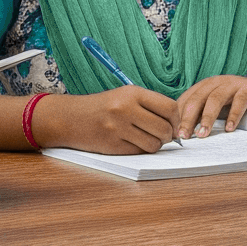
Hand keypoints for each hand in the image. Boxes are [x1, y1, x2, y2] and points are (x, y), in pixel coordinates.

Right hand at [36, 86, 177, 154]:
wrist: (70, 117)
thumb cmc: (103, 106)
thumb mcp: (126, 95)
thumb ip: (150, 105)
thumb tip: (176, 124)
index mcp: (132, 93)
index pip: (169, 107)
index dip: (176, 119)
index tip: (174, 124)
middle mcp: (125, 109)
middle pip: (164, 128)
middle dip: (168, 135)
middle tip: (164, 136)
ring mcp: (118, 128)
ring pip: (153, 144)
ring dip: (156, 145)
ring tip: (149, 139)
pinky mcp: (111, 145)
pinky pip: (139, 152)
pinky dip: (141, 150)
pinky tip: (135, 143)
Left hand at [173, 74, 246, 137]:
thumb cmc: (238, 102)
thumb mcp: (217, 107)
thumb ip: (202, 115)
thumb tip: (183, 136)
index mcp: (205, 86)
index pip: (186, 100)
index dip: (179, 117)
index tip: (175, 135)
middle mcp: (217, 82)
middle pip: (197, 99)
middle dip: (188, 118)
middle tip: (184, 136)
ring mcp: (234, 84)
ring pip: (215, 99)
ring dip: (207, 118)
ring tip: (203, 135)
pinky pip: (239, 101)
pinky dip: (233, 115)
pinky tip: (229, 129)